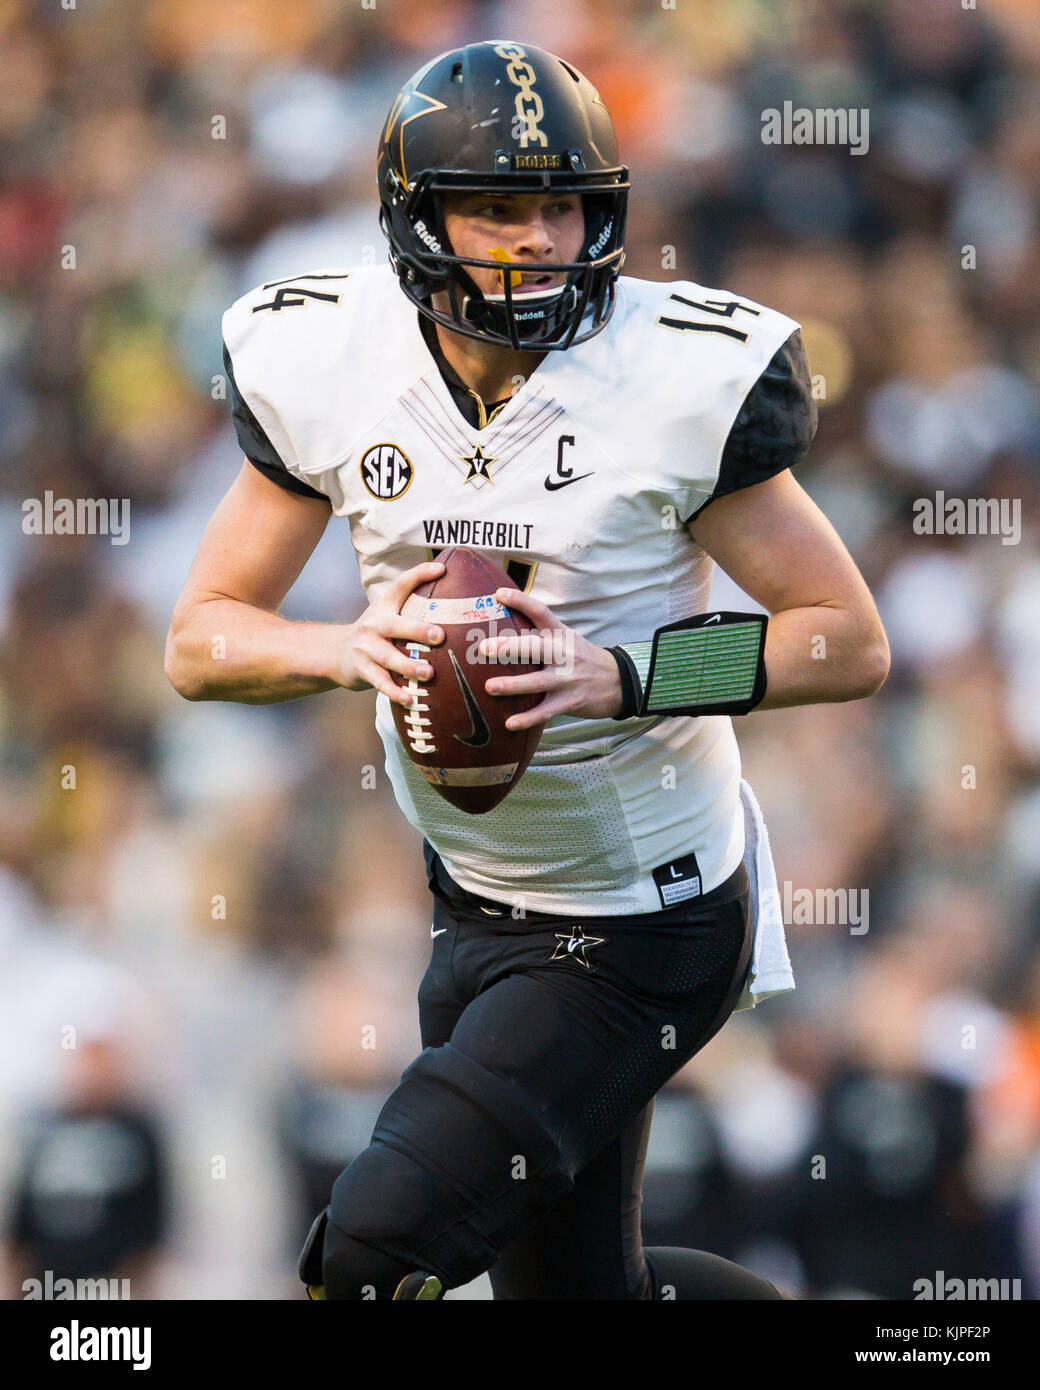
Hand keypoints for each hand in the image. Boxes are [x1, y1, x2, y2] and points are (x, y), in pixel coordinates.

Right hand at [335, 561, 444, 706]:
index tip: (442, 569)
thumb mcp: (388, 613)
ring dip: (409, 665)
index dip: (420, 574)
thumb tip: (451, 594)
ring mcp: (366, 648)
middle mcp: (373, 624)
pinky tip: (410, 699)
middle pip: (395, 625)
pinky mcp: (361, 669)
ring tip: (429, 673)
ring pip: (388, 657)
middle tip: (439, 636)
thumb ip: (413, 606)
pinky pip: (380, 682)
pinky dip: (394, 691)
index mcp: (384, 607)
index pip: (401, 585)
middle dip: (417, 630)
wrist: (337, 653)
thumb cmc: (376, 633)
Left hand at [479, 587, 622, 729]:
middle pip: (535, 647)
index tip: (499, 594)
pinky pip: (546, 712)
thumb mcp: (568, 641)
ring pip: (538, 682)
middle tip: (484, 648)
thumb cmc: (584, 659)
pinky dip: (528, 719)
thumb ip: (543, 636)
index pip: (540, 612)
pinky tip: (510, 724)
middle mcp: (564, 654)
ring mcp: (568, 679)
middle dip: (509, 647)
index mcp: (562, 635)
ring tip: (490, 687)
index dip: (520, 601)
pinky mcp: (570, 702)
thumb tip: (505, 628)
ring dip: (513, 685)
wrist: (620, 682)